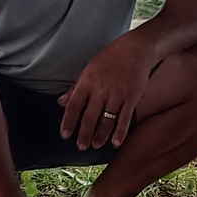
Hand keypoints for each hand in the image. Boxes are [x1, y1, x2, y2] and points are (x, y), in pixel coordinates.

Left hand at [58, 36, 153, 150]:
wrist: (135, 50)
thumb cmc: (111, 58)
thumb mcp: (89, 69)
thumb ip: (75, 88)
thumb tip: (61, 102)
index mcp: (87, 82)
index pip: (74, 106)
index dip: (68, 122)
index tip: (65, 135)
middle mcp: (100, 90)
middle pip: (89, 117)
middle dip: (84, 134)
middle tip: (81, 146)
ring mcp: (116, 95)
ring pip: (106, 120)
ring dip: (100, 135)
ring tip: (96, 145)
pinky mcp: (131, 98)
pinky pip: (124, 118)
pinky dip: (120, 132)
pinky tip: (116, 142)